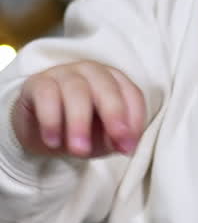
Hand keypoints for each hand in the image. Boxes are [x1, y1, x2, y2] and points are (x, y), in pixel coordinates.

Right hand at [10, 61, 145, 158]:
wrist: (43, 133)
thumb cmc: (81, 130)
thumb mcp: (103, 139)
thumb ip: (116, 139)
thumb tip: (124, 144)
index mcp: (114, 82)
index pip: (131, 94)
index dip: (134, 120)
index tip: (128, 147)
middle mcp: (91, 72)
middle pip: (106, 86)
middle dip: (113, 114)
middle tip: (113, 142)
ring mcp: (63, 73)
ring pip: (76, 90)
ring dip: (80, 122)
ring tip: (79, 150)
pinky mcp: (37, 83)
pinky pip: (46, 95)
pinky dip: (51, 120)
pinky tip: (53, 141)